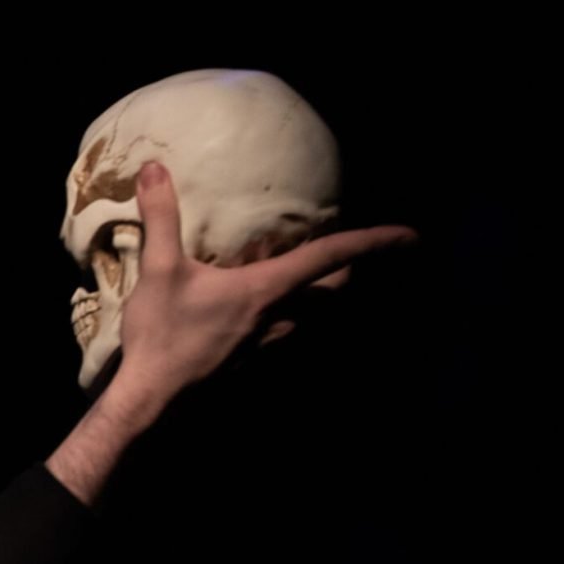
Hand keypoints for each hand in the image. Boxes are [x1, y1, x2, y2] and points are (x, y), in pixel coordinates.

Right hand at [104, 161, 418, 420]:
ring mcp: (268, 342)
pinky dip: (292, 310)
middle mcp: (280, 317)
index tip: (412, 236)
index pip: (329, 258)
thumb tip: (154, 166)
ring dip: (320, 292)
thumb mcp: (159, 269)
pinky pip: (289, 329)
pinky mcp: (252, 358)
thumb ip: (162, 216)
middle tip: (345, 250)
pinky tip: (260, 303)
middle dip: (349, 270)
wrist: (151, 396)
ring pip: (315, 314)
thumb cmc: (162, 333)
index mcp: (267, 290)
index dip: (372, 243)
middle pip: (335, 292)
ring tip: (300, 270)